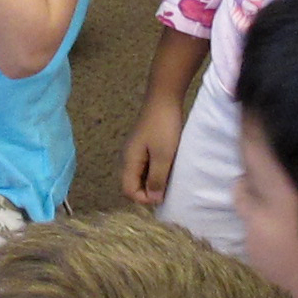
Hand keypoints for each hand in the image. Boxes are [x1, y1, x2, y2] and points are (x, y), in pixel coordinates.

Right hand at [121, 93, 186, 207]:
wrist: (164, 98)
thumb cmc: (163, 127)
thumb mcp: (163, 156)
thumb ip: (157, 178)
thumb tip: (153, 198)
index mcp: (129, 161)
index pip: (128, 191)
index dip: (144, 198)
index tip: (163, 195)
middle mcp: (128, 158)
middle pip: (132, 184)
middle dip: (148, 191)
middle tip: (168, 189)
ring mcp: (135, 151)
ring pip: (140, 176)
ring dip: (153, 181)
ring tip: (170, 178)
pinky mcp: (143, 146)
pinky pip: (146, 166)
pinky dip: (155, 171)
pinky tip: (168, 167)